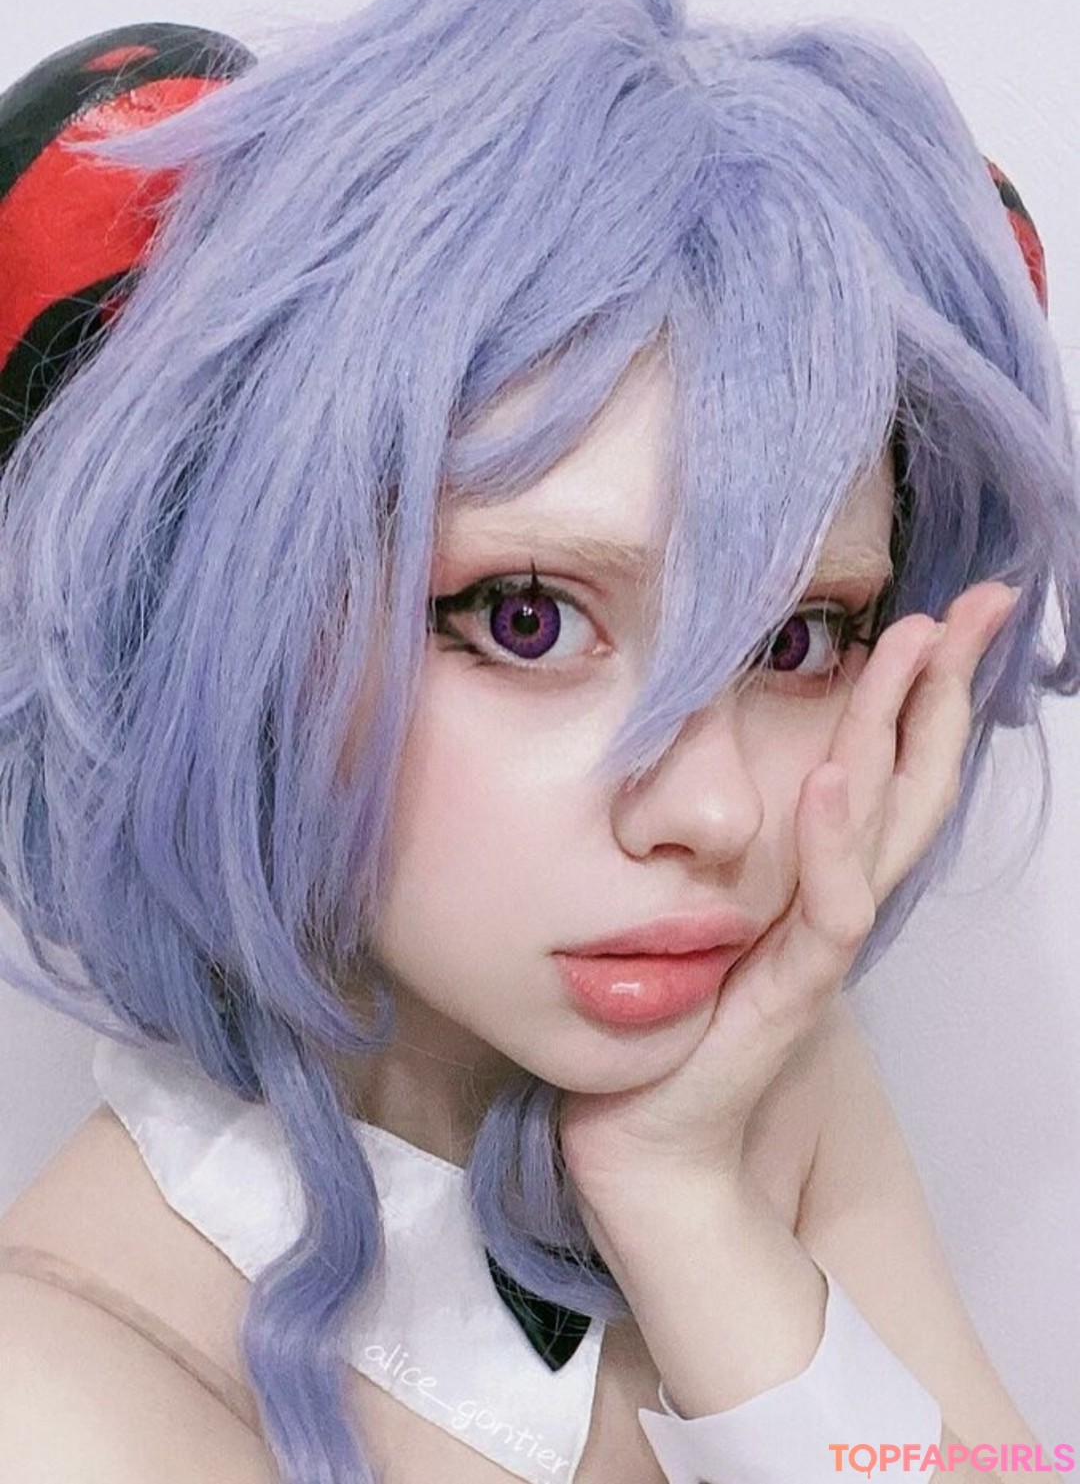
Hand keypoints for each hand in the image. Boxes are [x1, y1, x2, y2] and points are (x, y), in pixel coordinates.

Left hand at [557, 579, 1020, 1208]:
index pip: (892, 766)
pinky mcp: (792, 991)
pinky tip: (836, 776)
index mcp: (823, 875)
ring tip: (918, 647)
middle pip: (914, 779)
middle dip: (947, 687)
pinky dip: (836, 844)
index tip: (948, 612)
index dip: (926, 690)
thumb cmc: (672, 1017)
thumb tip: (713, 759)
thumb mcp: (708, 903)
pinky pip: (829, 912)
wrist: (650, 1138)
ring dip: (904, 732)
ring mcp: (822, 945)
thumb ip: (731, 845)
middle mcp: (838, 901)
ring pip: (887, 826)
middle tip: (985, 603)